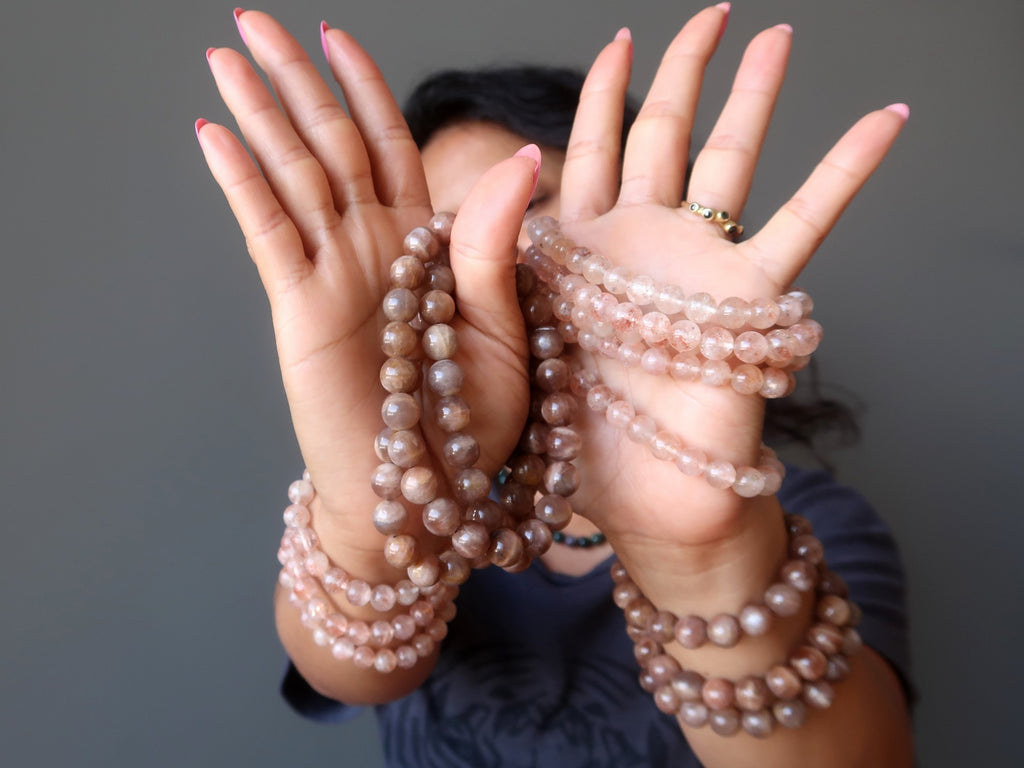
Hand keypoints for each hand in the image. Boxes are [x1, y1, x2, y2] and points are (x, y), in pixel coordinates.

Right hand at [197, 11, 537, 560]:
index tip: (338, 37)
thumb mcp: (505, 329)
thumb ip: (494, 246)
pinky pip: (269, 232)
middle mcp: (372, 248)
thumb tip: (522, 160)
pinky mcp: (301, 308)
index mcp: (424, 245)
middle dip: (294, 81)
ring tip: (225, 57)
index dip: (364, 91)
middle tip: (254, 19)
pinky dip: (243, 183)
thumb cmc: (476, 422)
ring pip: (291, 175)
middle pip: (329, 144)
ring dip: (259, 115)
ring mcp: (332, 274)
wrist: (433, 494)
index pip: (389, 147)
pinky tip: (216, 134)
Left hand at [552, 7, 906, 589]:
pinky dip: (844, 171)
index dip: (607, 94)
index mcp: (582, 251)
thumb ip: (494, 250)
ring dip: (754, 98)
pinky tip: (883, 119)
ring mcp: (697, 267)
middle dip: (686, 73)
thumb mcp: (508, 329)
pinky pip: (804, 222)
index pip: (593, 150)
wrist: (637, 501)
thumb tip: (504, 165)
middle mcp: (644, 247)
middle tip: (715, 14)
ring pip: (730, 161)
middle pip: (666, 136)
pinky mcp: (745, 299)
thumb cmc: (570, 436)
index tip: (622, 40)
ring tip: (777, 38)